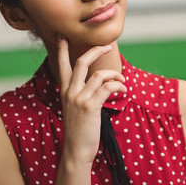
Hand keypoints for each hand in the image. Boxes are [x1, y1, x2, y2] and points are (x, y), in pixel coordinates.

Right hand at [57, 35, 126, 167]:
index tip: (62, 35)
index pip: (62, 65)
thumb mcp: (74, 108)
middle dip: (95, 50)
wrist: (75, 151)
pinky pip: (108, 87)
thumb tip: (98, 83)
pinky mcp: (90, 106)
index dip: (62, 49)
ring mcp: (79, 98)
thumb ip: (81, 93)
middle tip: (107, 45)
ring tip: (122, 79)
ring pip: (99, 74)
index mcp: (65, 91)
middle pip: (81, 62)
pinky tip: (123, 89)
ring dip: (115, 74)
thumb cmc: (79, 130)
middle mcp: (70, 92)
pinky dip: (119, 85)